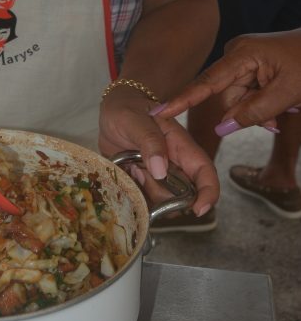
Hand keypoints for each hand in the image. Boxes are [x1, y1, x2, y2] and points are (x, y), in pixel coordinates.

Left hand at [99, 89, 218, 215]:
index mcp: (181, 147)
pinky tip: (125, 174)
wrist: (112, 113)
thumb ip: (149, 140)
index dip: (208, 193)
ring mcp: (159, 178)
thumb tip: (161, 171)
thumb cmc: (127, 109)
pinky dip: (133, 195)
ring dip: (144, 191)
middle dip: (163, 195)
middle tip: (138, 169)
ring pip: (163, 202)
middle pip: (183, 196)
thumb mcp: (135, 119)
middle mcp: (174, 166)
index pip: (205, 172)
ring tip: (131, 166)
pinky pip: (144, 202)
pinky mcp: (143, 185)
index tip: (198, 210)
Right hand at [151, 30, 300, 130]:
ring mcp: (243, 60)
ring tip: (287, 109)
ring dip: (259, 111)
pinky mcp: (250, 65)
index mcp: (241, 55)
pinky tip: (281, 105)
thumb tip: (222, 128)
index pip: (207, 83)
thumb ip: (255, 112)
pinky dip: (261, 104)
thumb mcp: (287, 93)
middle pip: (227, 96)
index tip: (159, 112)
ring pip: (239, 98)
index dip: (183, 100)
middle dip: (248, 113)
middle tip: (277, 122)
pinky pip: (247, 93)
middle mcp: (236, 55)